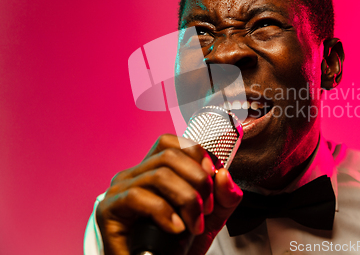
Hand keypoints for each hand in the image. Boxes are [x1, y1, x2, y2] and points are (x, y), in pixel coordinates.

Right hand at [95, 134, 242, 254]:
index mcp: (153, 171)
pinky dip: (164, 212)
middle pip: (169, 155)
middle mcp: (134, 175)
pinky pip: (136, 197)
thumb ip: (223, 196)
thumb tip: (223, 175)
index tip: (213, 176)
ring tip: (194, 225)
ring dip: (187, 200)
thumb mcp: (209, 218)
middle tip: (206, 210)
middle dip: (198, 180)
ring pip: (159, 175)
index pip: (171, 142)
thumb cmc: (177, 247)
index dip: (196, 153)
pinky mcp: (108, 210)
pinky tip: (175, 229)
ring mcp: (118, 190)